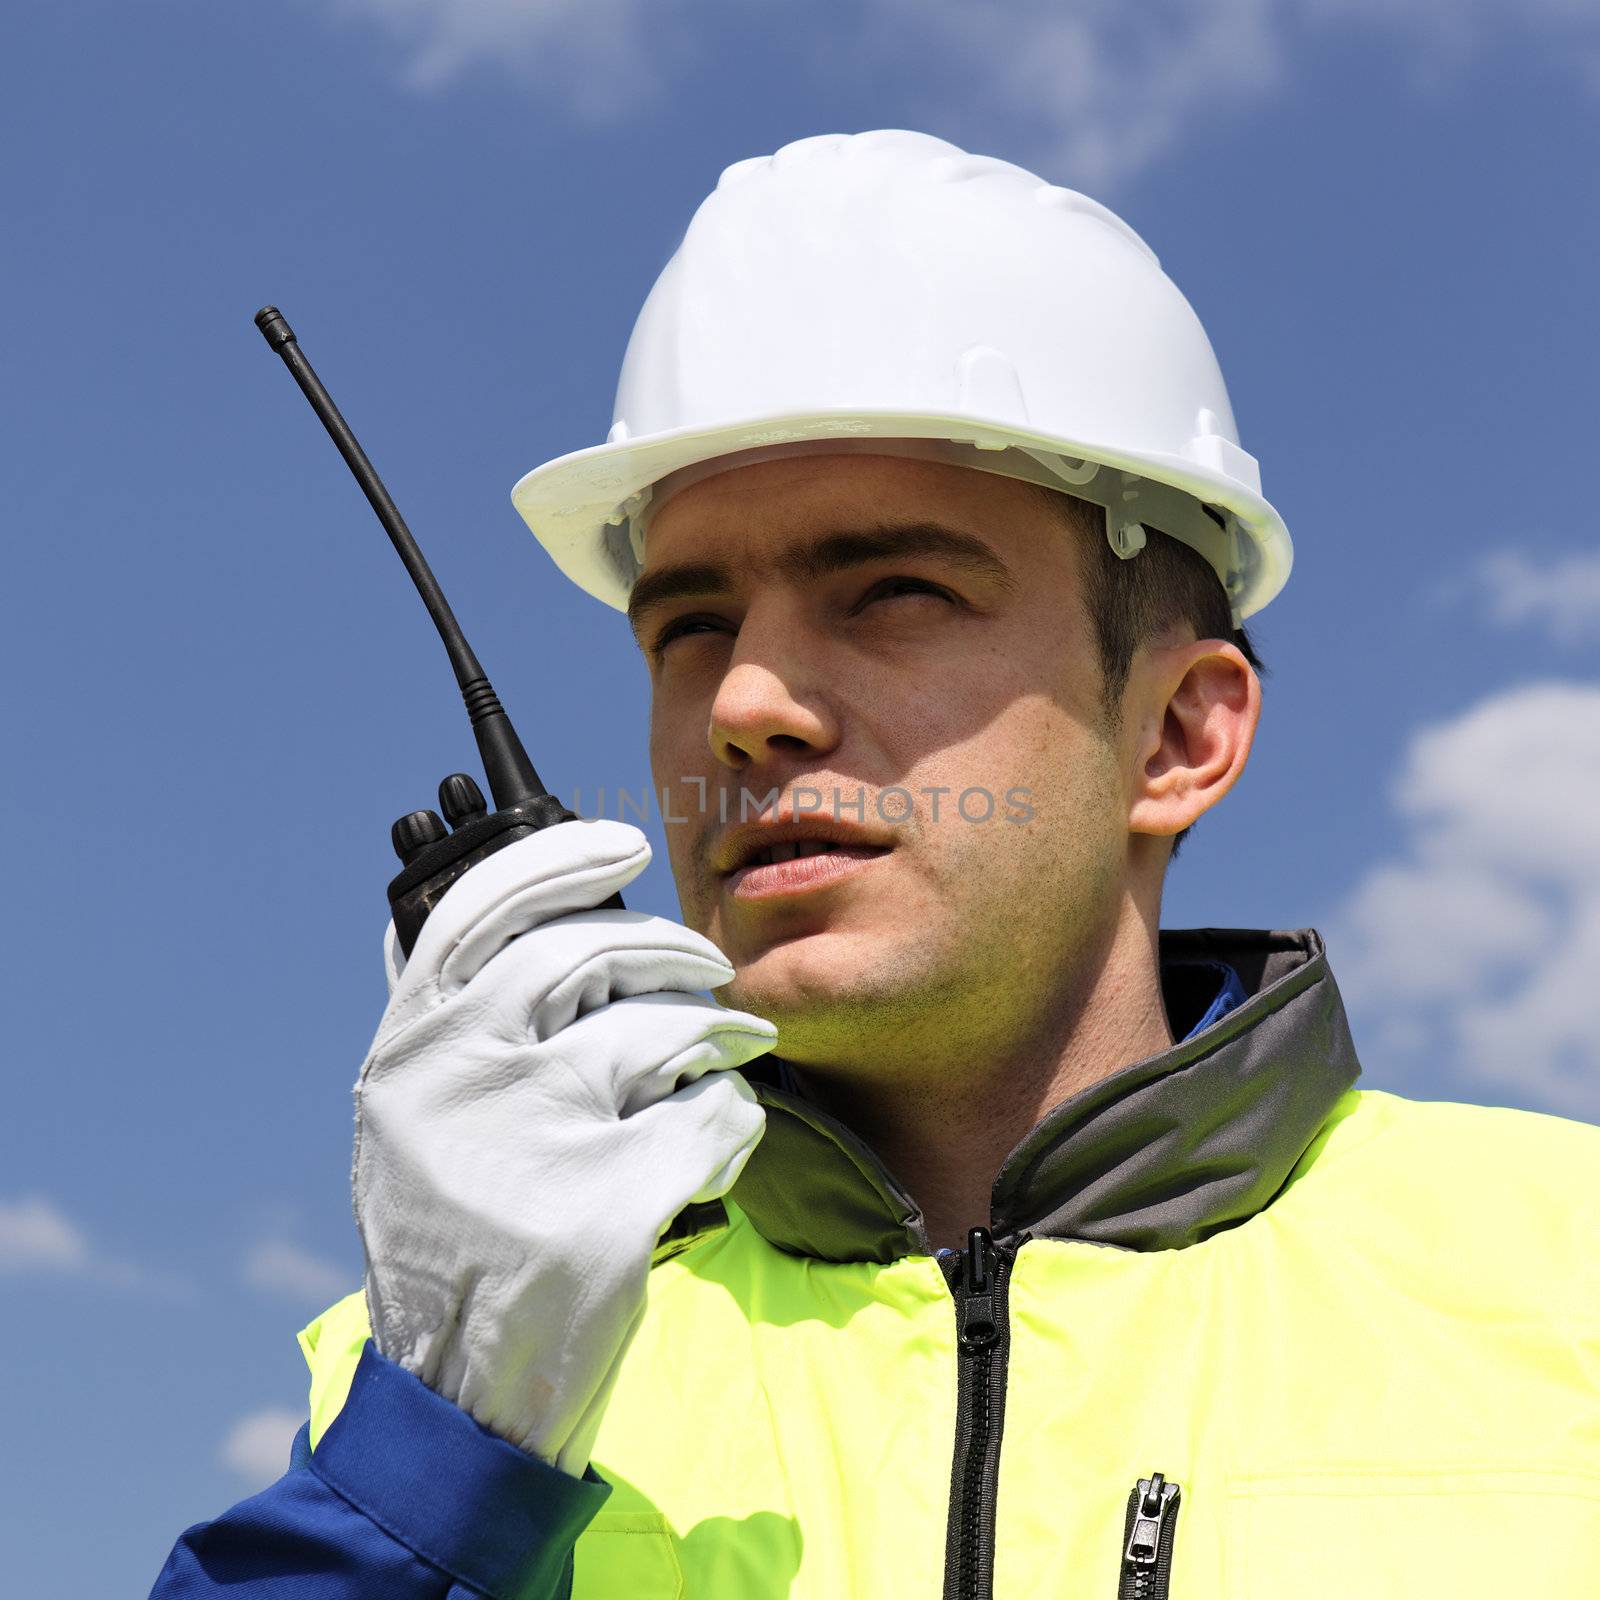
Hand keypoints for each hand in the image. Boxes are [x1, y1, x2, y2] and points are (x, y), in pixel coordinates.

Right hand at [352, 820, 775, 1476]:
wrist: (460, 1397)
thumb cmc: (457, 1243)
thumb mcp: (415, 1125)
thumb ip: (453, 1024)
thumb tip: (502, 907)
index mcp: (410, 1054)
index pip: (478, 908)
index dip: (558, 858)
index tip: (623, 843)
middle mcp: (459, 1083)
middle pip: (588, 954)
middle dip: (672, 949)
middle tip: (713, 968)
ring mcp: (531, 1144)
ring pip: (666, 1031)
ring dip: (719, 1033)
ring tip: (738, 1051)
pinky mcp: (605, 1210)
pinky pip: (712, 1117)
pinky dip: (735, 1123)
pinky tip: (718, 1148)